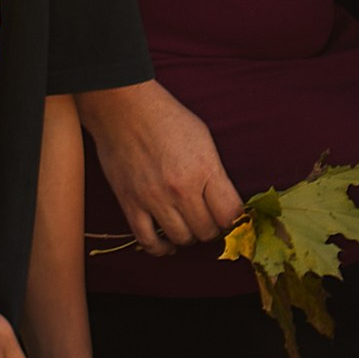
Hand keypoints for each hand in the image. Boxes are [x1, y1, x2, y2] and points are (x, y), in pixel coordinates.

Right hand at [82, 79, 242, 253]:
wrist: (124, 108)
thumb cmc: (167, 118)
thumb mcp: (204, 139)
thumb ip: (216, 174)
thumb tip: (226, 204)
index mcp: (204, 170)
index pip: (230, 214)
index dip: (234, 219)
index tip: (230, 216)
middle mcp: (181, 189)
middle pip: (207, 231)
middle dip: (212, 228)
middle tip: (208, 218)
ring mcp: (154, 199)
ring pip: (182, 239)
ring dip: (189, 236)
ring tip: (188, 224)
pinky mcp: (130, 204)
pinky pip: (148, 241)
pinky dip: (161, 249)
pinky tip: (167, 244)